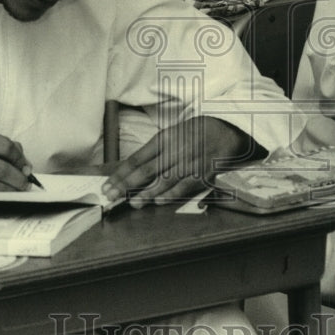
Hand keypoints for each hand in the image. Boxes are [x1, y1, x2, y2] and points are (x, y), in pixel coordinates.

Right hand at [0, 126, 34, 191]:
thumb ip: (1, 145)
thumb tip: (24, 163)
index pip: (6, 147)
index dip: (20, 158)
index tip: (26, 166)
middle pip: (2, 169)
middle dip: (19, 178)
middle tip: (27, 182)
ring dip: (11, 189)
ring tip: (19, 189)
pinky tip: (4, 194)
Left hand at [103, 117, 254, 207]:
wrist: (227, 131)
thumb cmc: (197, 132)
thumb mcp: (174, 132)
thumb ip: (156, 149)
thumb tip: (133, 169)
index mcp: (165, 138)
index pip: (137, 158)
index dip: (120, 173)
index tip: (107, 184)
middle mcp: (174, 151)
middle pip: (145, 171)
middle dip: (126, 185)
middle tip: (111, 196)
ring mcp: (188, 164)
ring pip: (162, 182)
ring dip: (146, 194)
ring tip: (132, 203)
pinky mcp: (201, 174)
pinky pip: (182, 188)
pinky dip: (169, 196)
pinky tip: (157, 202)